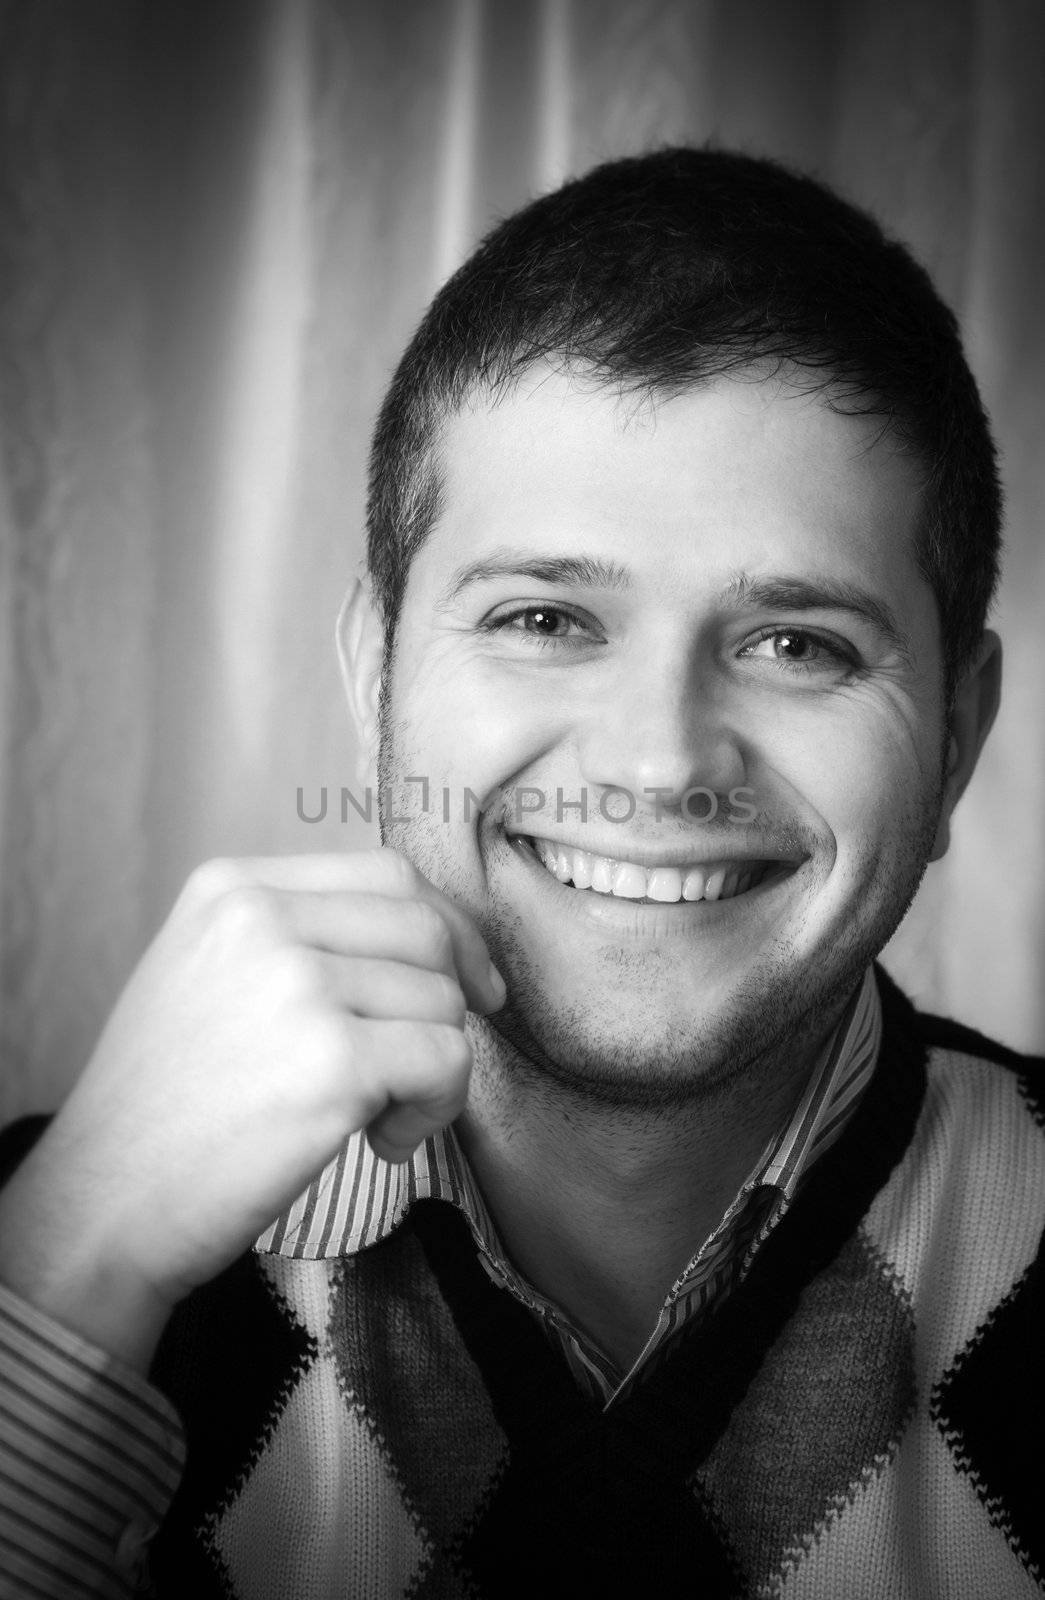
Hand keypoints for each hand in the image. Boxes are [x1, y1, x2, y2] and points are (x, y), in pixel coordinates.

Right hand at [0, 850, 503, 1367]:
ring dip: (434, 1068)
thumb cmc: (169, 1107)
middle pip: (425, 928)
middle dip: (456, 996)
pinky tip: (384, 1141)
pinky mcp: (334, 1060)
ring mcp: (298, 985)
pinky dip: (437, 1108)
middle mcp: (262, 918)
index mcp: (233, 888)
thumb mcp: (210, 975)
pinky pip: (446, 1059)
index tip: (468, 979)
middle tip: (432, 1062)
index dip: (447, 926)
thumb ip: (300, 939)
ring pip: (442, 999)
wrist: (106, 1202)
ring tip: (378, 1116)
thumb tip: (434, 939)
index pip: (384, 872)